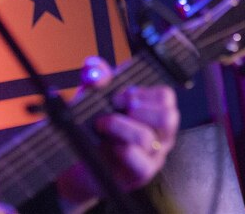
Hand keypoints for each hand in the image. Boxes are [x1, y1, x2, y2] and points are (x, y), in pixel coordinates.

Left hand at [55, 57, 179, 206]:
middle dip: (137, 109)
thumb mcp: (92, 99)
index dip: (143, 92)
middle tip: (115, 109)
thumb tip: (94, 68)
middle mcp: (160, 135)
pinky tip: (109, 147)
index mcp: (154, 113)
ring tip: (102, 127)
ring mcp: (153, 157)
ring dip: (120, 128)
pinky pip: (141, 163)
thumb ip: (94, 78)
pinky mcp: (141, 176)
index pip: (166, 97)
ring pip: (148, 138)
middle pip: (168, 116)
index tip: (119, 96)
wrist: (76, 165)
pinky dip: (123, 151)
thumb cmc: (92, 131)